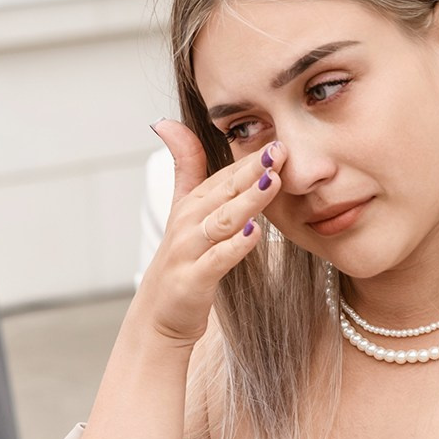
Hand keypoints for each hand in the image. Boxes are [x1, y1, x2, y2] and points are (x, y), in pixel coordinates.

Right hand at [136, 120, 284, 345]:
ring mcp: (188, 252)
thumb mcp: (181, 209)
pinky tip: (254, 233)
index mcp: (191, 205)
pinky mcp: (192, 281)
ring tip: (272, 183)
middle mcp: (187, 224)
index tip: (278, 140)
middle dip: (252, 171)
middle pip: (224, 192)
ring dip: (247, 202)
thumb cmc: (180, 261)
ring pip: (221, 221)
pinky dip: (235, 246)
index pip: (223, 176)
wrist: (158, 316)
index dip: (249, 159)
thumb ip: (184, 166)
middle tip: (280, 149)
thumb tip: (167, 122)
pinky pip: (216, 260)